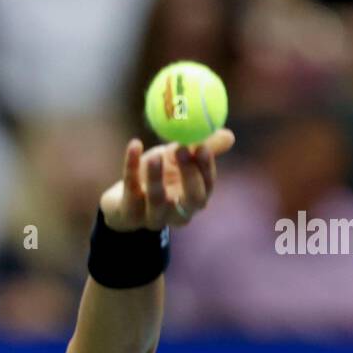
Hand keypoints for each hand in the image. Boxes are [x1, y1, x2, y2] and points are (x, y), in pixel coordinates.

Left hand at [99, 128, 234, 231]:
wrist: (123, 198)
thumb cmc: (158, 175)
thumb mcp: (179, 160)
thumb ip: (202, 148)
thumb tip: (229, 136)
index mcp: (194, 199)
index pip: (207, 186)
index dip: (206, 168)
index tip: (202, 146)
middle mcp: (178, 212)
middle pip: (192, 199)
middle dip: (189, 174)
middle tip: (182, 149)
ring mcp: (153, 216)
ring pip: (157, 202)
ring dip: (157, 176)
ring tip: (156, 153)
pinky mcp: (129, 213)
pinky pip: (131, 189)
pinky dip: (132, 166)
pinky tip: (135, 144)